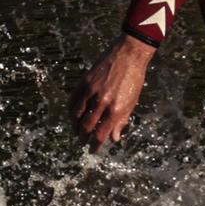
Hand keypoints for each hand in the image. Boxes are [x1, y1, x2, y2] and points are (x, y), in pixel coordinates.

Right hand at [69, 34, 155, 149]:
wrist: (129, 55)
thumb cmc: (134, 79)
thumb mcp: (132, 102)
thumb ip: (121, 121)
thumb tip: (114, 138)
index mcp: (116, 110)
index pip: (101, 134)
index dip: (95, 145)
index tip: (93, 149)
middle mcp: (102, 102)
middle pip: (87, 126)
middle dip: (83, 137)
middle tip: (82, 142)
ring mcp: (92, 91)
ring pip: (77, 114)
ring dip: (75, 126)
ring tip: (76, 131)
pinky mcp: (85, 81)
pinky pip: (73, 99)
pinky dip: (70, 109)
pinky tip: (71, 115)